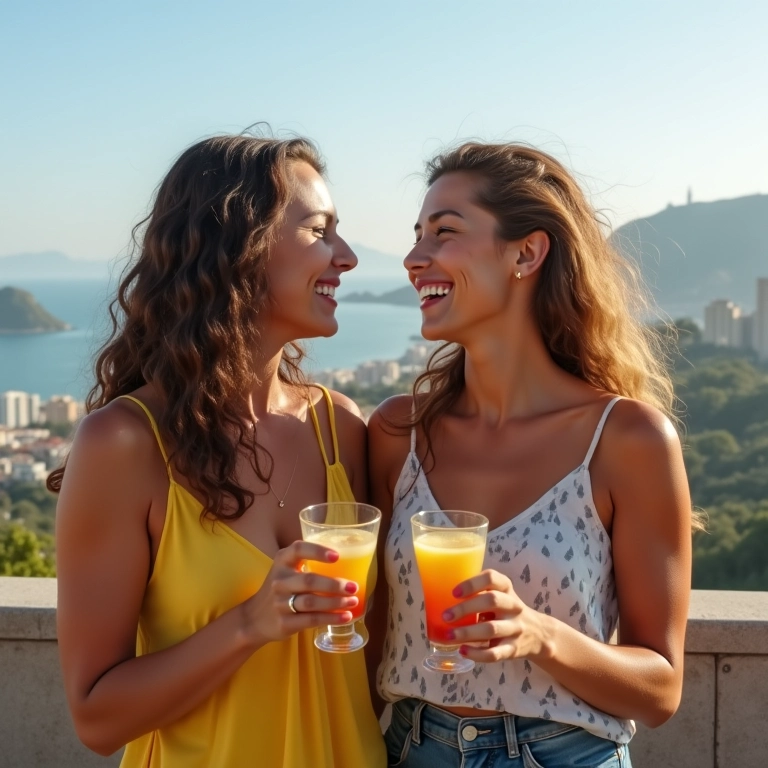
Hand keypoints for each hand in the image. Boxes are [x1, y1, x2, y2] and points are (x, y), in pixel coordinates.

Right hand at [240, 540, 358, 646]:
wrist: (255, 618)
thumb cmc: (281, 589)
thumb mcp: (287, 570)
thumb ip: (308, 564)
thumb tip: (349, 562)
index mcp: (282, 561)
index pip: (298, 549)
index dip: (318, 551)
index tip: (337, 556)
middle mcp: (279, 580)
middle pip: (309, 581)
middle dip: (334, 584)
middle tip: (353, 587)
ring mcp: (280, 603)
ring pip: (311, 602)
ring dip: (336, 603)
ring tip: (353, 602)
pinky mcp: (284, 623)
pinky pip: (311, 620)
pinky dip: (331, 619)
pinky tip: (345, 617)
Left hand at [444, 569, 552, 663]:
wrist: (539, 634)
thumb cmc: (506, 610)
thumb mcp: (500, 595)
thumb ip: (478, 592)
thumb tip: (439, 593)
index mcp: (506, 588)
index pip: (492, 578)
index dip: (472, 583)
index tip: (454, 592)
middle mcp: (513, 606)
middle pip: (491, 601)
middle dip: (465, 608)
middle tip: (445, 615)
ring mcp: (515, 628)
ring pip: (491, 629)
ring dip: (467, 632)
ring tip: (449, 635)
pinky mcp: (513, 649)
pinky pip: (495, 653)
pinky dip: (477, 654)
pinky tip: (462, 651)